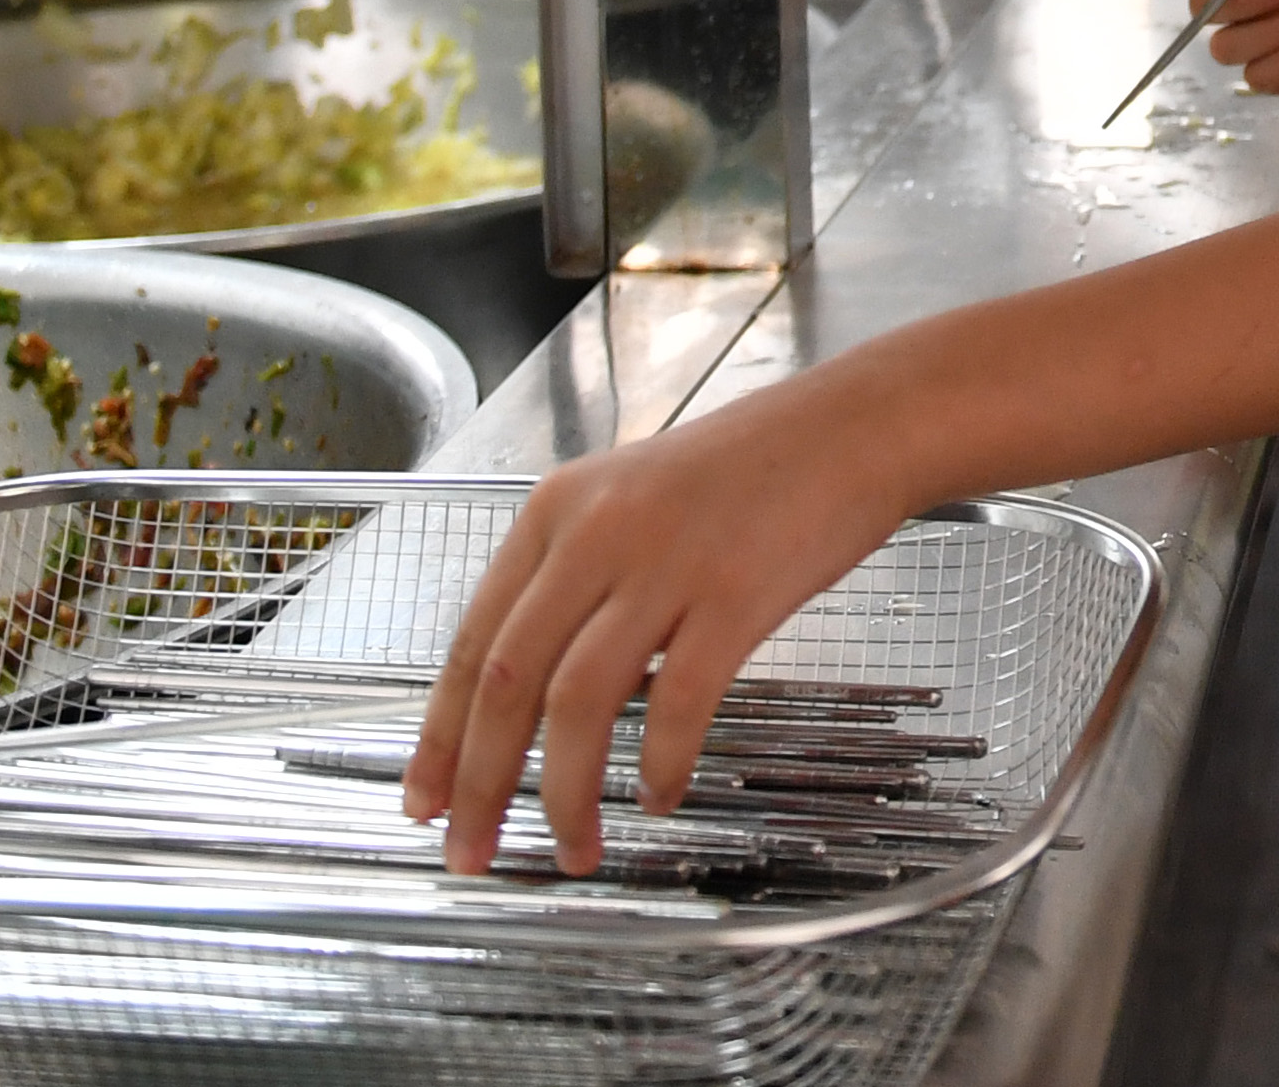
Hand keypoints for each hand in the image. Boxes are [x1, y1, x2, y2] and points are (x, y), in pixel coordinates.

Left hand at [404, 375, 920, 874]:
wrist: (854, 426)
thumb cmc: (750, 471)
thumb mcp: (631, 501)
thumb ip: (577, 580)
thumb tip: (534, 692)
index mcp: (556, 510)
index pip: (471, 641)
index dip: (440, 735)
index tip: (423, 801)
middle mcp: (596, 533)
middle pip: (507, 680)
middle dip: (480, 783)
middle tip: (471, 852)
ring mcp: (666, 563)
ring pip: (578, 702)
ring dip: (565, 793)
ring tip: (574, 848)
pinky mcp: (736, 594)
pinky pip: (679, 702)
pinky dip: (660, 763)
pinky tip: (658, 797)